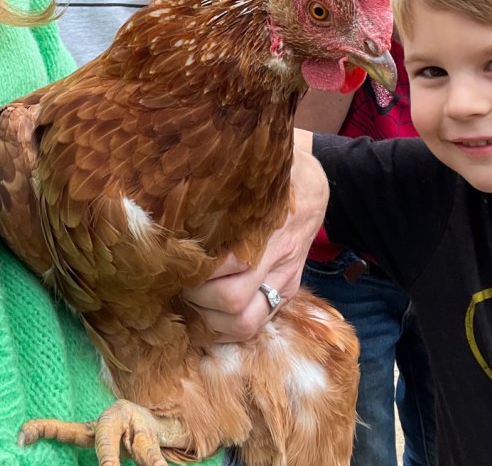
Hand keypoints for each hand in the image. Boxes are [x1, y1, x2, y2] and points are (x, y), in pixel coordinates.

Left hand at [183, 147, 327, 340]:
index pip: (229, 264)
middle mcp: (278, 259)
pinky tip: (206, 312)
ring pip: (246, 323)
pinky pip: (257, 324)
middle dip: (197, 296)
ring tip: (190, 298)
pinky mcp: (288, 292)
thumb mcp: (258, 168)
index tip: (173, 259)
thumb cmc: (277, 174)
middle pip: (232, 300)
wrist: (318, 187)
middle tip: (178, 279)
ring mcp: (285, 280)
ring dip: (211, 319)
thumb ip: (228, 173)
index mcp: (270, 225)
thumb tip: (190, 165)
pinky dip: (227, 327)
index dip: (196, 268)